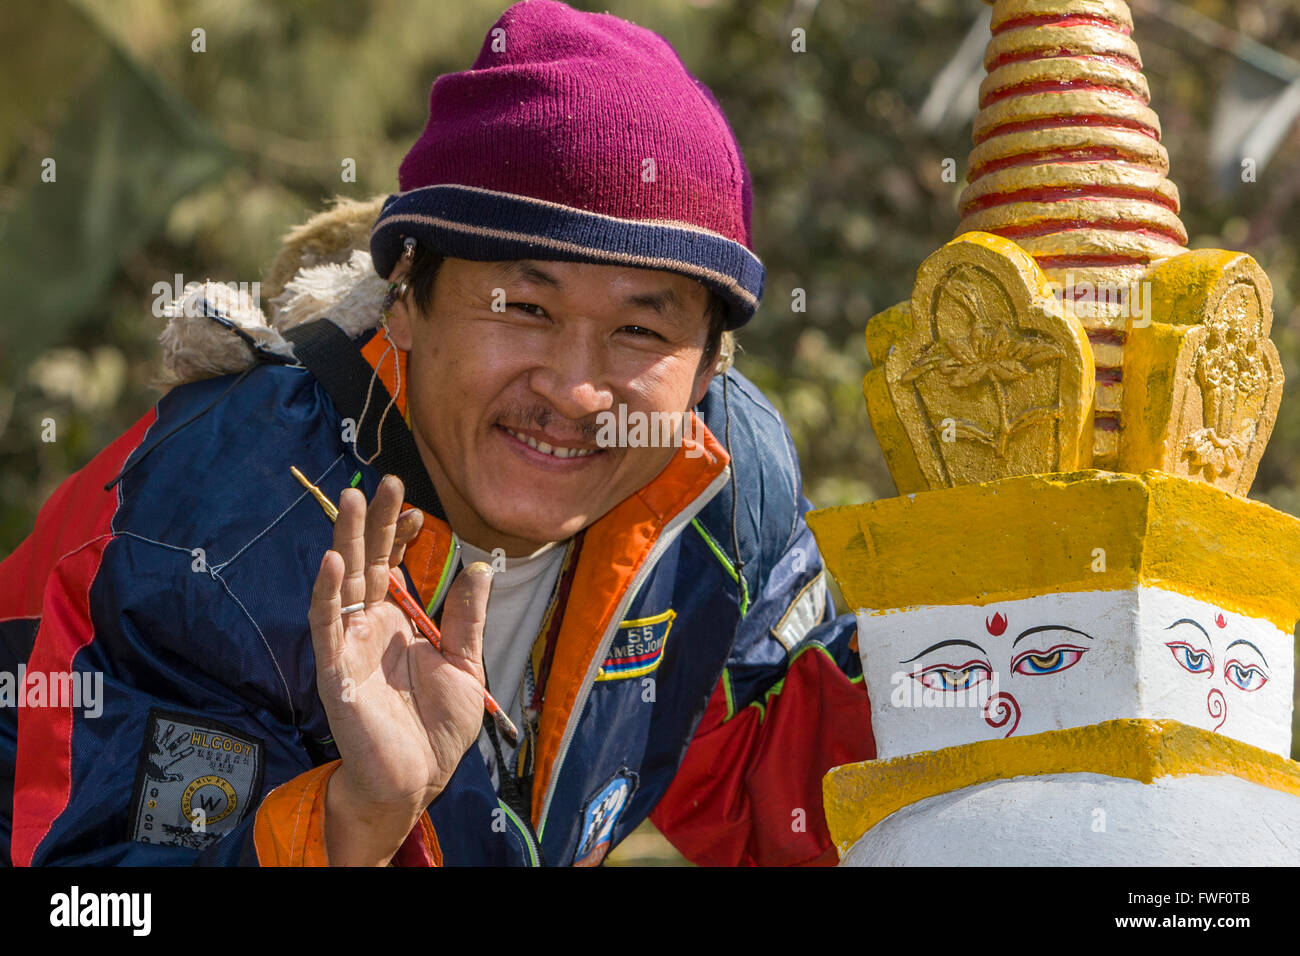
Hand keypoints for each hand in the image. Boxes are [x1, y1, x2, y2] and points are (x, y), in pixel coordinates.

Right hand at [307, 474, 491, 864]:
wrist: (417, 779)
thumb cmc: (436, 728)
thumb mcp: (465, 665)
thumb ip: (466, 618)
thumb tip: (478, 567)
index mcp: (397, 623)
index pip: (393, 568)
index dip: (401, 536)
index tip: (417, 508)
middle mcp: (369, 627)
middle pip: (367, 563)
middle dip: (373, 522)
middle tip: (382, 480)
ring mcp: (349, 645)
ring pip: (343, 584)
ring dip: (345, 541)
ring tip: (352, 500)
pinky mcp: (335, 671)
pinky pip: (327, 627)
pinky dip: (326, 594)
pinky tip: (332, 561)